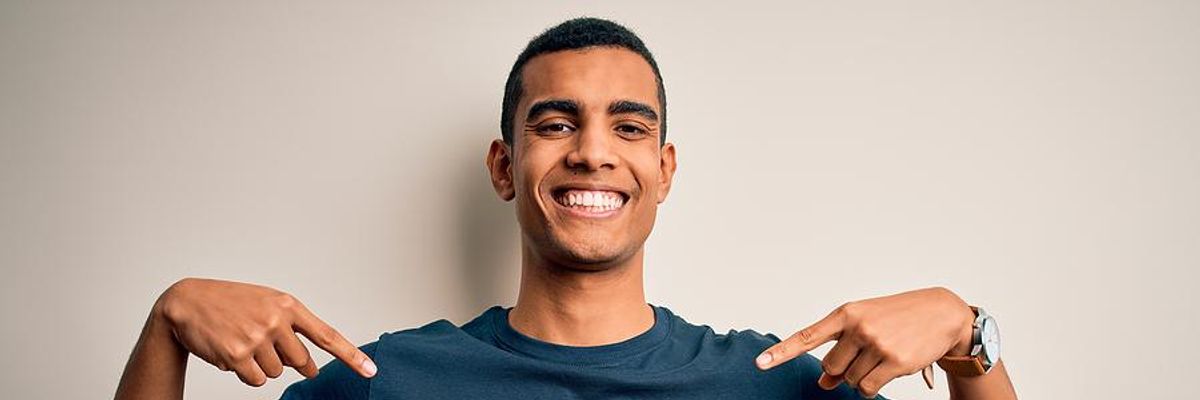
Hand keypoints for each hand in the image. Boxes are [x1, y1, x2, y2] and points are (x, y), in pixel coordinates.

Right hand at [152, 278, 376, 386]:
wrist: (187, 302)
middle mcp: (276, 320)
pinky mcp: (238, 355)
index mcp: (288, 305)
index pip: (326, 335)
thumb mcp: (267, 306)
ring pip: (276, 372)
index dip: (351, 355)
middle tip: (265, 346)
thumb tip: (310, 368)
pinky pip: (255, 380)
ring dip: (261, 365)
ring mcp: (257, 338)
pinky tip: (231, 352)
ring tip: (241, 342)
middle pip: (300, 361)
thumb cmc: (231, 303)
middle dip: (288, 361)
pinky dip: (245, 373)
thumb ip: (292, 332)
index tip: (370, 370)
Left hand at [756, 287, 974, 397]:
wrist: (942, 313)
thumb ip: (840, 351)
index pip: (807, 337)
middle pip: (830, 368)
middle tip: (865, 354)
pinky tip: (888, 369)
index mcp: (845, 314)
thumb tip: (824, 383)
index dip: (781, 353)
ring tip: (881, 356)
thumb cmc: (897, 317)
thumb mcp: (864, 326)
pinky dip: (872, 386)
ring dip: (861, 376)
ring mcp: (876, 344)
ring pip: (850, 380)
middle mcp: (858, 327)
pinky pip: (868, 388)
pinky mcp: (894, 362)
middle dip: (843, 369)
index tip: (760, 363)